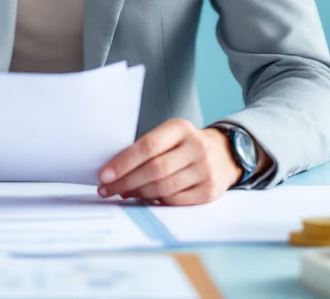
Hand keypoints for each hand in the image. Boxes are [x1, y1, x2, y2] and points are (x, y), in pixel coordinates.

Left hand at [97, 118, 242, 205]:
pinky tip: (144, 199)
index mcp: (181, 128)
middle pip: (154, 169)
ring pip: (163, 187)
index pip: (148, 145)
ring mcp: (205, 170)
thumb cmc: (186, 145)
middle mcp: (196, 147)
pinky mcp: (209, 191)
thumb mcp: (170, 136)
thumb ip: (146, 149)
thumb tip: (114, 172)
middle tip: (106, 190)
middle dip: (126, 182)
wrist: (225, 153)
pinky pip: (175, 201)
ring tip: (123, 193)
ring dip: (138, 193)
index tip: (104, 175)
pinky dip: (156, 201)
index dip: (124, 162)